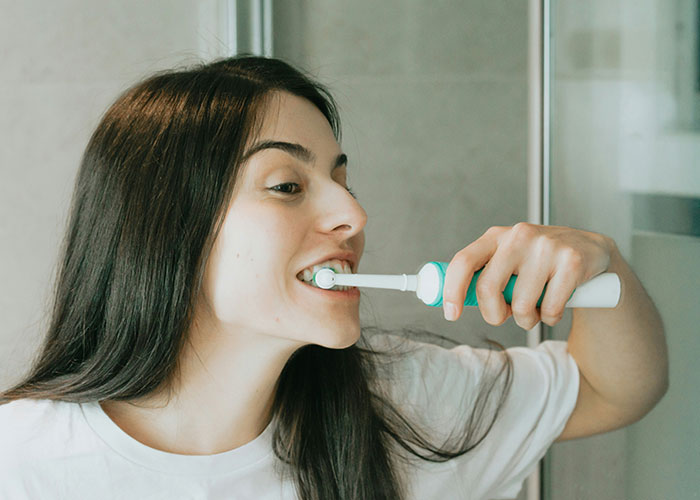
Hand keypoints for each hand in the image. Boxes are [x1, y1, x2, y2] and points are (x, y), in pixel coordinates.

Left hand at [442, 222, 613, 327]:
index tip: (451, 314)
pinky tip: (555, 305)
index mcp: (495, 236)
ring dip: (526, 320)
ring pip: (521, 305)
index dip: (452, 291)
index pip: (463, 262)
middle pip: (488, 288)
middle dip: (493, 314)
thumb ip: (483, 275)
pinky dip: (550, 318)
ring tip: (535, 308)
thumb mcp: (507, 259)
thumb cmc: (538, 262)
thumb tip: (452, 303)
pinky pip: (550, 309)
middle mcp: (518, 236)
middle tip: (503, 316)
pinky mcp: (571, 261)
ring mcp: (546, 247)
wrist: (590, 250)